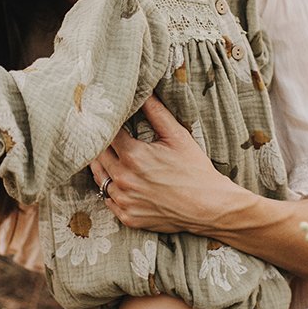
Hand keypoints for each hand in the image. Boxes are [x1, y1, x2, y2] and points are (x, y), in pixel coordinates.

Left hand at [89, 95, 232, 233]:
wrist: (209, 207)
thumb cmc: (195, 170)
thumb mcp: (177, 136)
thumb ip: (156, 112)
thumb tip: (144, 91)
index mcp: (133, 155)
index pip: (106, 133)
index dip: (107, 124)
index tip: (109, 119)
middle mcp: (123, 179)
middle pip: (97, 154)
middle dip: (101, 143)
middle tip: (106, 136)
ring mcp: (124, 200)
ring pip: (99, 178)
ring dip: (103, 165)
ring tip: (110, 156)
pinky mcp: (127, 217)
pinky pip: (108, 200)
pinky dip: (112, 189)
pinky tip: (121, 181)